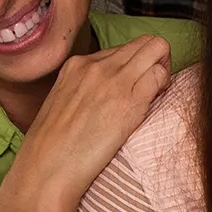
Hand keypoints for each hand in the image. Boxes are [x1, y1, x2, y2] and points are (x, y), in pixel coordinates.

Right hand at [3, 35, 173, 211]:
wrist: (46, 170)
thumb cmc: (52, 148)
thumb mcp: (63, 104)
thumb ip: (86, 90)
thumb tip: (110, 92)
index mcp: (77, 65)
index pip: (121, 49)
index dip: (134, 65)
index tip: (134, 84)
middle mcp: (96, 65)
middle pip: (144, 42)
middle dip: (156, 59)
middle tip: (154, 86)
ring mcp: (113, 79)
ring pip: (157, 49)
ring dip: (164, 69)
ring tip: (155, 95)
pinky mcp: (129, 100)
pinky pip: (160, 76)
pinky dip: (164, 86)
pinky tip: (153, 105)